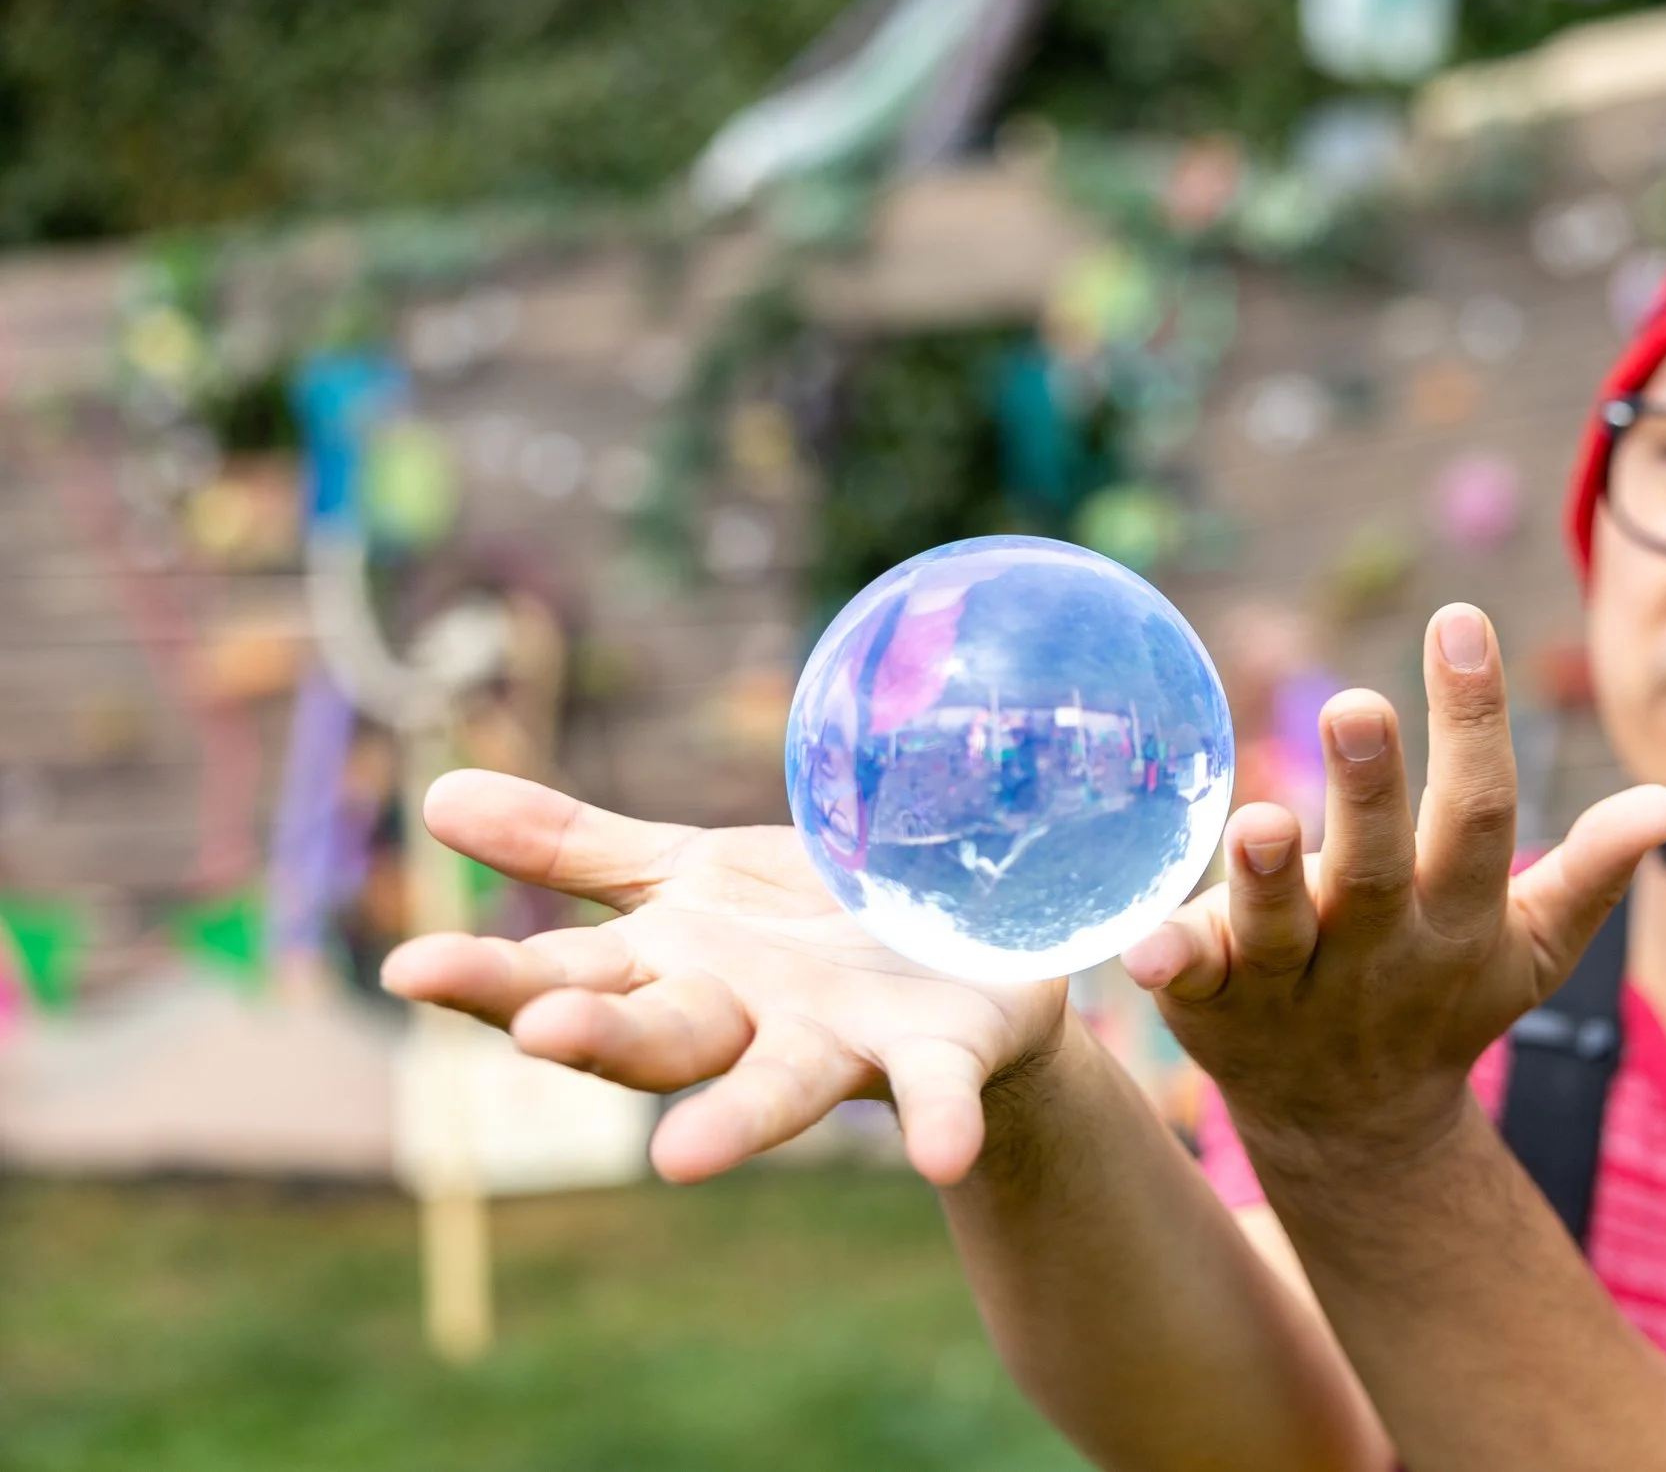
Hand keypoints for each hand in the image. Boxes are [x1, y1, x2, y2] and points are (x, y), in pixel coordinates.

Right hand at [381, 770, 1068, 1185]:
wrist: (958, 957)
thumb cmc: (799, 924)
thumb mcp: (688, 876)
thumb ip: (572, 849)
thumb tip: (437, 798)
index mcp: (675, 968)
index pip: (564, 976)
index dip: (490, 977)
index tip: (412, 969)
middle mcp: (744, 1019)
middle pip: (659, 1036)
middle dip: (600, 1036)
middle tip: (540, 1031)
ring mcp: (838, 1041)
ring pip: (778, 1083)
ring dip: (735, 1120)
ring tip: (682, 1162)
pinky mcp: (937, 1050)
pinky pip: (935, 1089)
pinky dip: (937, 1122)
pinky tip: (941, 1156)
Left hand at [1122, 605, 1665, 1167]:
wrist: (1356, 1129)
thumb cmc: (1446, 1001)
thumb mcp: (1531, 948)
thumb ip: (1592, 872)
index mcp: (1458, 918)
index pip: (1478, 813)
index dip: (1474, 718)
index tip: (1459, 618)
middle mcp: (1377, 948)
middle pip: (1376, 864)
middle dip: (1367, 788)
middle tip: (1351, 703)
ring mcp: (1294, 982)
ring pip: (1280, 927)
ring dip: (1268, 878)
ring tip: (1259, 819)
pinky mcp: (1216, 1004)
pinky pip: (1192, 982)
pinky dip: (1169, 963)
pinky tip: (1142, 948)